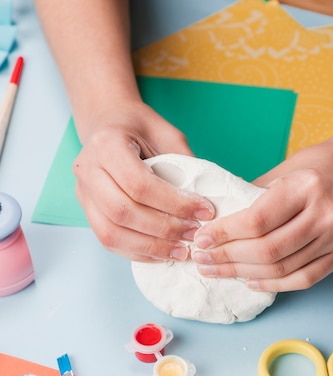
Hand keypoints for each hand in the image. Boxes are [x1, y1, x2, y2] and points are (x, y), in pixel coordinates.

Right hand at [73, 101, 214, 260]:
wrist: (107, 122)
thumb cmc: (138, 127)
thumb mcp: (166, 133)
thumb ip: (184, 162)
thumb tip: (206, 200)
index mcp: (107, 144)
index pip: (139, 184)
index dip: (174, 204)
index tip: (204, 212)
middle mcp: (87, 169)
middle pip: (123, 212)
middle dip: (164, 229)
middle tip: (194, 234)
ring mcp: (82, 192)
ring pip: (111, 232)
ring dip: (150, 247)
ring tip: (181, 251)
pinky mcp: (86, 209)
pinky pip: (108, 240)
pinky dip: (137, 251)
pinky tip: (162, 253)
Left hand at [192, 138, 332, 291]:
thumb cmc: (319, 164)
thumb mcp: (285, 168)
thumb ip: (253, 195)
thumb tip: (216, 222)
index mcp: (307, 186)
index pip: (258, 220)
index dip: (225, 234)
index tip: (201, 239)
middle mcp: (326, 214)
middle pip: (268, 249)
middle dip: (228, 258)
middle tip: (202, 260)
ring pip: (282, 268)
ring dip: (243, 274)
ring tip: (217, 272)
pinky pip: (303, 279)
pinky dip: (274, 284)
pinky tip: (250, 282)